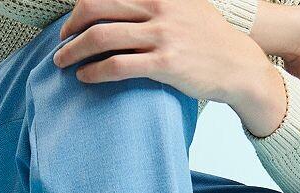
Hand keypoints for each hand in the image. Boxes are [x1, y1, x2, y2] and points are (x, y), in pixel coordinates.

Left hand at [53, 0, 286, 136]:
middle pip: (97, 9)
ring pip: (102, 37)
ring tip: (63, 63)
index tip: (71, 23)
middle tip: (61, 43)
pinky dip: (94, 72)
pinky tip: (84, 77)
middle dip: (71, 27)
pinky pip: (117, 66)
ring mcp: (161, 35)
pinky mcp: (164, 64)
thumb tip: (124, 8)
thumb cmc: (208, 40)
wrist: (238, 66)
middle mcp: (158, 7)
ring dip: (75, 51)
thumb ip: (155, 4)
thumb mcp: (184, 7)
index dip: (82, 7)